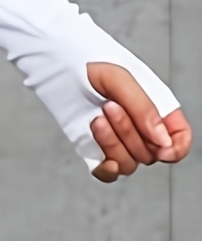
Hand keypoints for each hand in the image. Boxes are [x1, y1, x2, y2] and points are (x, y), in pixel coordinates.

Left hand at [87, 63, 191, 181]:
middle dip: (130, 133)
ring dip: (113, 143)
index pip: (179, 138)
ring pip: (129, 163)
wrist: (61, 70)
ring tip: (97, 117)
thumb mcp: (122, 81)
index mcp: (158, 109)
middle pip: (150, 153)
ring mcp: (119, 143)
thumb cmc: (94, 66)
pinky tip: (97, 149)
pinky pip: (108, 174)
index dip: (177, 148)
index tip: (162, 149)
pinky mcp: (96, 152)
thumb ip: (144, 110)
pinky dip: (105, 168)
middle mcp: (142, 129)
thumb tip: (162, 141)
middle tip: (110, 106)